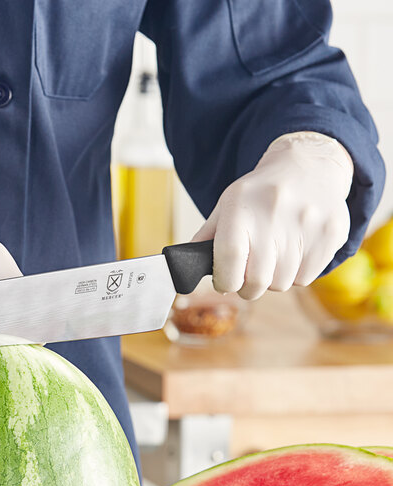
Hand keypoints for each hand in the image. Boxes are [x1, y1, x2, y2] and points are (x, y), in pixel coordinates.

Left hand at [193, 132, 353, 299]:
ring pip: (282, 283)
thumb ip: (206, 239)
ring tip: (272, 257)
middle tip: (248, 277)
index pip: (230, 259)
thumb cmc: (259, 194)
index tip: (225, 282)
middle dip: (248, 287)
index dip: (225, 281)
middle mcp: (274, 213)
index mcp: (241, 207)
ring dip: (273, 280)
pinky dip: (296, 274)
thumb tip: (185, 271)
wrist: (307, 166)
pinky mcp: (331, 233)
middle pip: (257, 281)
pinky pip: (306, 278)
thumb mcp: (227, 206)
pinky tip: (293, 252)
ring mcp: (307, 223)